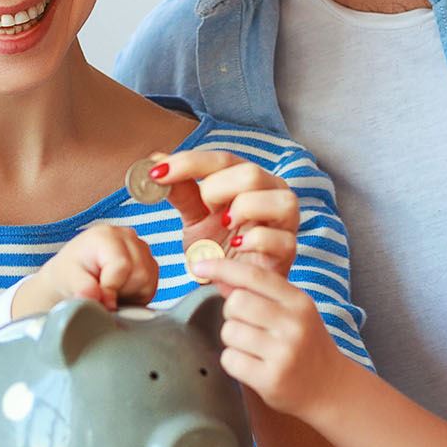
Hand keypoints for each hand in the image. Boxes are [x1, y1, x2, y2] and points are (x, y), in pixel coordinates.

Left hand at [26, 222, 158, 311]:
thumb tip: (94, 296)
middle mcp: (126, 236)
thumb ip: (82, 288)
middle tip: (103, 294)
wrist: (75, 274)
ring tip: (110, 290)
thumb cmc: (71, 273)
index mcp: (105, 235)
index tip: (101, 301)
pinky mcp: (149, 260)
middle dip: (121, 291)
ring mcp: (140, 246)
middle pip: (139, 273)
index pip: (122, 265)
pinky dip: (138, 293)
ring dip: (130, 293)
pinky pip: (152, 284)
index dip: (112, 290)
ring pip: (148, 280)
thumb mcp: (68, 280)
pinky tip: (121, 289)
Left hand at [147, 149, 299, 275]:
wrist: (232, 286)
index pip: (223, 159)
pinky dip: (253, 240)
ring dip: (244, 210)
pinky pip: (279, 239)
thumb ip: (182, 191)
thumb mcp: (196, 218)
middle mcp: (272, 193)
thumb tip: (157, 159)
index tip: (157, 173)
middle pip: (251, 173)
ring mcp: (286, 222)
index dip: (189, 163)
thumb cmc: (219, 247)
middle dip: (218, 189)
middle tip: (204, 209)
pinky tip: (237, 246)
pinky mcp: (289, 251)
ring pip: (278, 200)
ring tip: (225, 225)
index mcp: (250, 179)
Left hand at [196, 258, 348, 417]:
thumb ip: (259, 293)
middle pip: (235, 302)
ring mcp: (283, 353)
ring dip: (232, 340)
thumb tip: (220, 277)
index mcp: (299, 301)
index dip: (222, 267)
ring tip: (252, 348)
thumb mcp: (292, 312)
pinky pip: (230, 360)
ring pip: (229, 331)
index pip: (253, 275)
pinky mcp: (271, 379)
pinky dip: (233, 362)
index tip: (200, 267)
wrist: (331, 388)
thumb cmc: (306, 345)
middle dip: (231, 313)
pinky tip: (251, 365)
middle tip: (246, 325)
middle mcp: (294, 324)